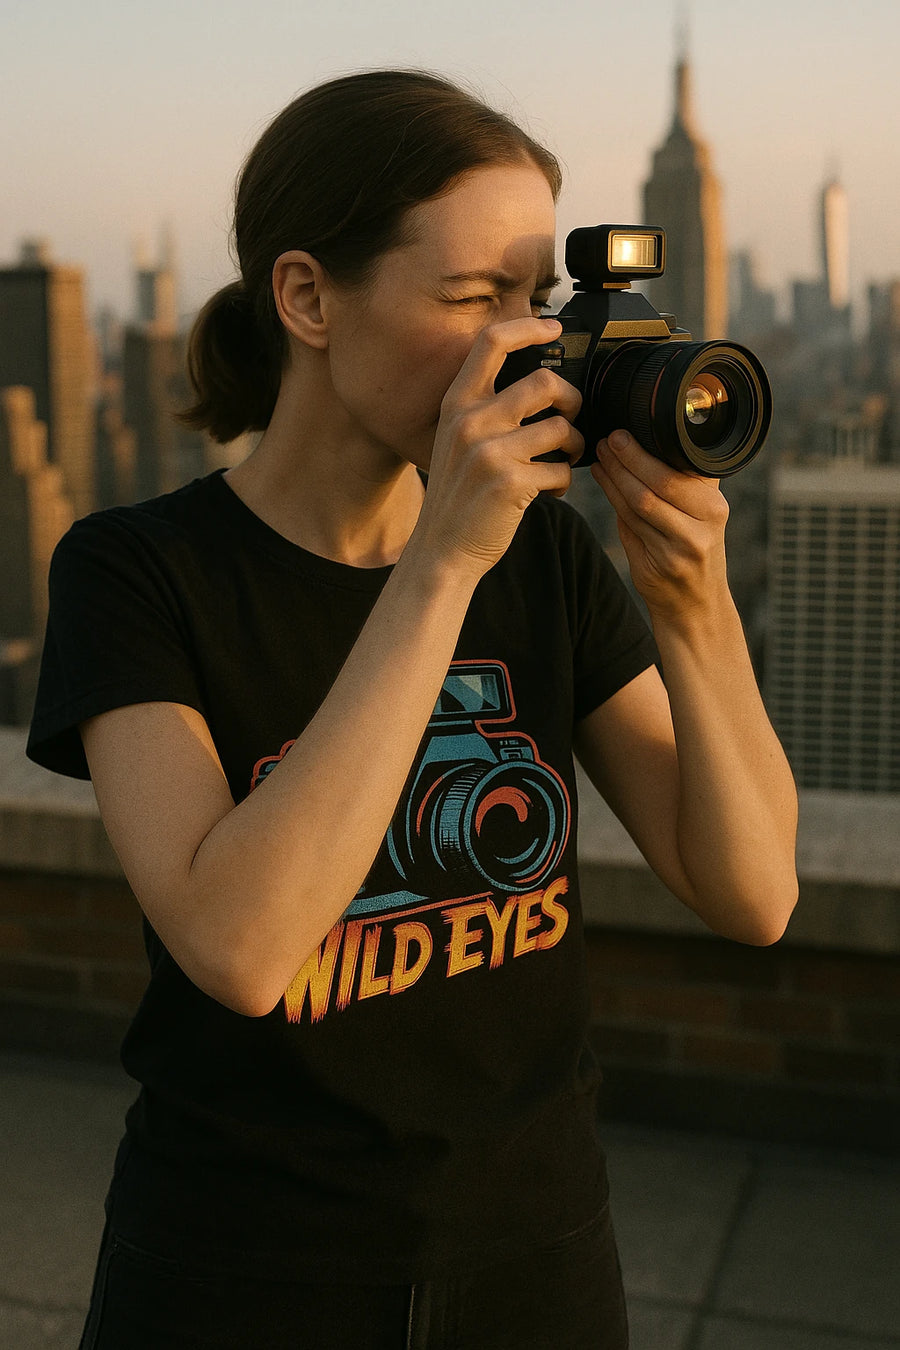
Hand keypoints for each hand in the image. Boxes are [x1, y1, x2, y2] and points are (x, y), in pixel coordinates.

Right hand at [413, 318, 583, 577]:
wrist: (442, 550)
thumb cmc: (460, 494)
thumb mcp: (457, 441)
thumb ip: (486, 409)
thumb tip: (542, 382)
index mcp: (456, 404)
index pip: (491, 343)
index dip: (528, 327)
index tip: (554, 328)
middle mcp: (470, 422)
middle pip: (545, 382)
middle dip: (572, 400)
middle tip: (572, 418)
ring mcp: (489, 452)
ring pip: (561, 428)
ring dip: (575, 446)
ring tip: (565, 460)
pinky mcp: (510, 483)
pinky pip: (561, 469)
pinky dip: (564, 482)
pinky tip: (550, 492)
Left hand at [591, 429, 730, 619]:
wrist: (695, 603)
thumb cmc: (693, 549)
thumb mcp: (702, 515)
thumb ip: (683, 484)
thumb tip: (644, 444)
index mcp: (714, 506)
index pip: (675, 473)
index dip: (643, 453)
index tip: (622, 433)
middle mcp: (703, 526)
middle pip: (655, 486)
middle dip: (625, 461)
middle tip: (606, 441)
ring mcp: (681, 548)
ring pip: (637, 505)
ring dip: (613, 478)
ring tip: (600, 459)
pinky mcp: (659, 564)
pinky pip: (629, 525)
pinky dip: (612, 499)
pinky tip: (603, 482)